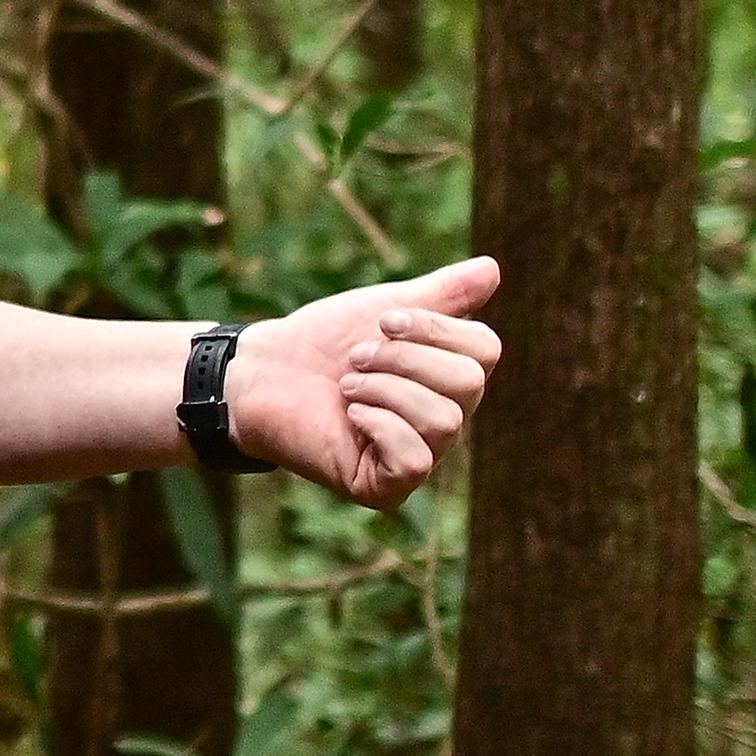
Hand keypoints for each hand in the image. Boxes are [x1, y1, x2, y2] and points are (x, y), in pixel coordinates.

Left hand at [222, 256, 503, 510]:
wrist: (262, 374)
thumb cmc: (324, 343)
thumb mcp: (386, 308)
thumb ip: (442, 295)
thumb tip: (493, 268)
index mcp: (449, 378)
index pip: (485, 350)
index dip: (435, 328)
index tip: (384, 321)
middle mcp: (443, 420)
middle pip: (468, 383)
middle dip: (404, 359)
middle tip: (356, 357)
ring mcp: (418, 456)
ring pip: (444, 420)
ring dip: (385, 389)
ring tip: (347, 386)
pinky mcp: (386, 487)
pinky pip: (415, 459)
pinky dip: (380, 426)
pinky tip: (351, 417)